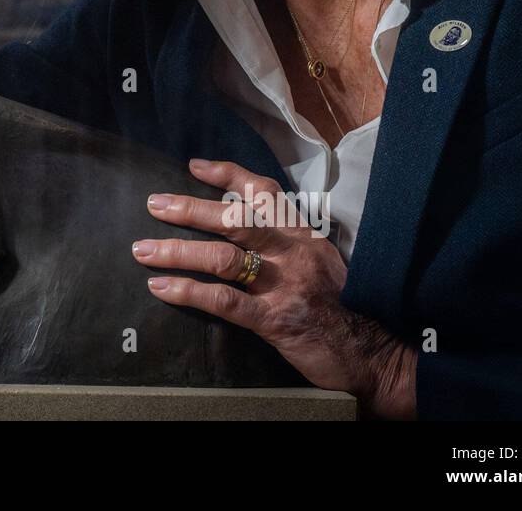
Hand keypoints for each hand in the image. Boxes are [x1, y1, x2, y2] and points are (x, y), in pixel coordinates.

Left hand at [132, 157, 417, 418]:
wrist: (378, 356)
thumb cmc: (347, 309)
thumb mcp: (324, 264)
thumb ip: (289, 246)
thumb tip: (245, 232)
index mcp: (305, 235)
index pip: (265, 192)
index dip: (228, 175)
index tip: (195, 166)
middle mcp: (294, 252)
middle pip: (234, 220)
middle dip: (189, 209)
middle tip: (154, 204)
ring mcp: (284, 285)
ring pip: (221, 257)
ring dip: (176, 251)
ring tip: (142, 249)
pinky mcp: (276, 320)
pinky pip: (224, 300)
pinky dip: (188, 292)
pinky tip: (161, 288)